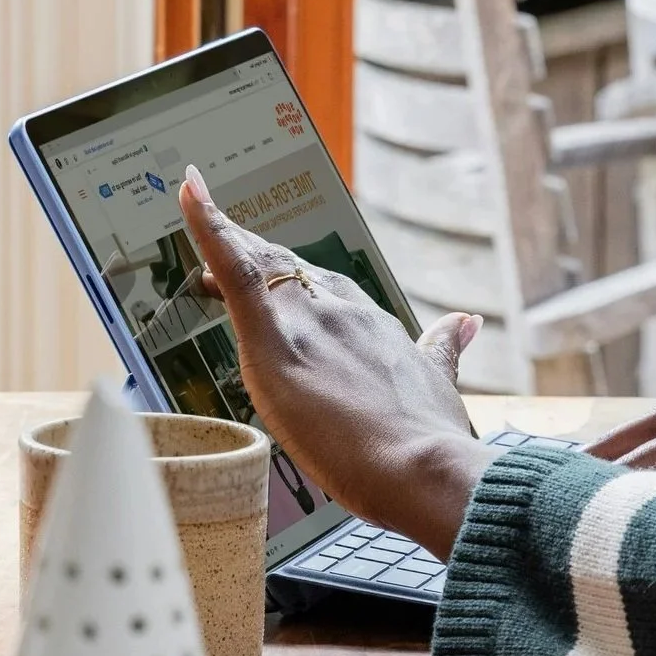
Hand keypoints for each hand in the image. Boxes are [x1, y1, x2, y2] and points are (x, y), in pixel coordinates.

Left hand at [177, 165, 492, 558]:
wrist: (422, 464)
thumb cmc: (429, 440)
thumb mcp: (439, 385)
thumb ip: (443, 348)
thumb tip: (465, 323)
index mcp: (372, 323)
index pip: (323, 287)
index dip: (293, 274)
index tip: (272, 259)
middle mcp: (339, 312)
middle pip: (285, 271)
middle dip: (252, 252)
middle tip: (220, 228)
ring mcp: (307, 322)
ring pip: (253, 267)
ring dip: (224, 241)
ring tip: (197, 209)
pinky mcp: (273, 340)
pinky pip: (234, 272)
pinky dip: (209, 227)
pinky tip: (190, 191)